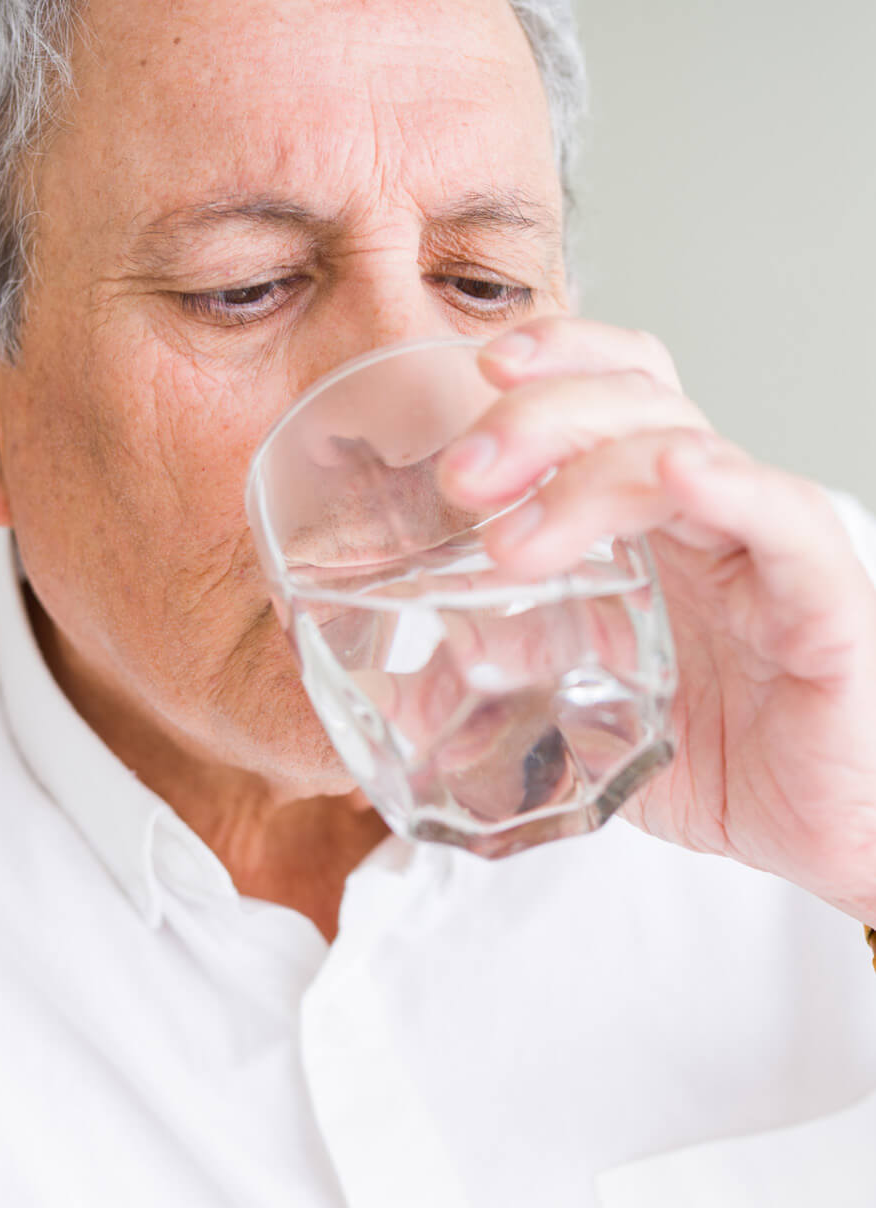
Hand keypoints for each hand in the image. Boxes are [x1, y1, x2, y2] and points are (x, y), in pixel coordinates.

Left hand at [438, 317, 875, 923]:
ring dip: (588, 478)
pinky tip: (678, 476)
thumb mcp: (588, 715)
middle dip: (538, 419)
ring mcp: (765, 551)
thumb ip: (503, 687)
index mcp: (656, 524)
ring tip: (511, 545)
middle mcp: (710, 518)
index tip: (480, 369)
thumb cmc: (723, 760)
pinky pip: (783, 521)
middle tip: (464, 477)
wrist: (823, 833)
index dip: (557, 361)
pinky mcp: (823, 603)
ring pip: (686, 449)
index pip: (615, 395)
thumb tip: (396, 689)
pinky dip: (732, 489)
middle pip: (635, 403)